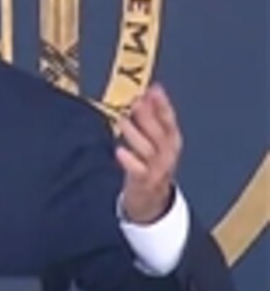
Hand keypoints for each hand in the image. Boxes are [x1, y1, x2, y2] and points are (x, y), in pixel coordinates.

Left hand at [115, 84, 182, 224]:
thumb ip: (150, 118)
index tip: (154, 88)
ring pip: (149, 151)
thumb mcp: (153, 142)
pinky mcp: (144, 184)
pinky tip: (119, 151)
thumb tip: (145, 93)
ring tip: (123, 120)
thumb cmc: (150, 165)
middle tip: (137, 102)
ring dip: (136, 135)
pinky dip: (130, 161)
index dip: (163, 105)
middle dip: (150, 117)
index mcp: (172, 143)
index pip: (170, 122)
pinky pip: (138, 172)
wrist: (151, 201)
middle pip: (161, 135)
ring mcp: (157, 171)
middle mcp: (168, 156)